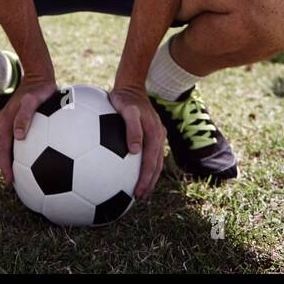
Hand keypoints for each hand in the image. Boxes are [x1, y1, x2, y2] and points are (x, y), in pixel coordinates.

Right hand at [0, 73, 58, 186]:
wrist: (40, 74)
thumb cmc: (39, 87)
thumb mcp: (32, 100)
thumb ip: (25, 116)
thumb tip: (19, 136)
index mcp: (6, 121)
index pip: (3, 148)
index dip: (5, 165)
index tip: (10, 181)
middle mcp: (7, 122)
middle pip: (4, 149)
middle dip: (6, 166)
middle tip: (13, 183)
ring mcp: (13, 121)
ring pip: (11, 145)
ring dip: (13, 160)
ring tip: (22, 175)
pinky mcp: (22, 119)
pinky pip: (20, 138)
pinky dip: (23, 150)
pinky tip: (34, 157)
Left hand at [108, 85, 165, 200]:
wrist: (129, 85)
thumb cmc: (124, 98)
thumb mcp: (127, 110)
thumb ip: (131, 129)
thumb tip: (134, 151)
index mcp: (155, 134)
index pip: (152, 162)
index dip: (146, 179)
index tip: (138, 193)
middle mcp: (159, 136)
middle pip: (156, 164)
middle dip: (149, 182)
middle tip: (139, 197)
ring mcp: (156, 134)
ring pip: (155, 160)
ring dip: (149, 176)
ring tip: (139, 190)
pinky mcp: (150, 133)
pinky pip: (149, 153)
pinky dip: (144, 165)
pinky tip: (132, 172)